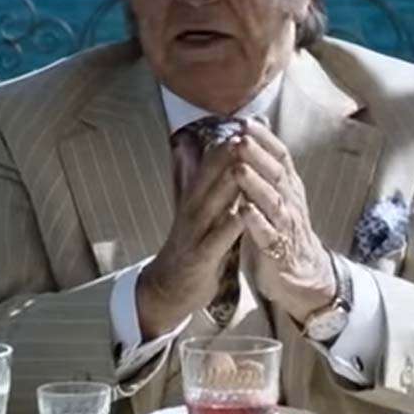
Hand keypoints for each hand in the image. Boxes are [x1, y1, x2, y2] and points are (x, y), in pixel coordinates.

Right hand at [137, 143, 243, 338]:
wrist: (168, 288)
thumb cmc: (187, 245)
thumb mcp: (187, 207)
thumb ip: (189, 177)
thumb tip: (185, 145)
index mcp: (194, 199)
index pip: (209, 167)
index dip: (225, 146)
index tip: (243, 124)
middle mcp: (192, 212)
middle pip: (210, 180)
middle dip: (227, 158)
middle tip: (244, 134)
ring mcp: (195, 234)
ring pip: (213, 205)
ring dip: (228, 185)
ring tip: (243, 165)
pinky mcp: (200, 257)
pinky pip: (216, 240)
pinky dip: (229, 227)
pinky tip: (243, 215)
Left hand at [233, 119, 335, 322]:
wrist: (304, 274)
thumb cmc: (284, 230)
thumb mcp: (278, 196)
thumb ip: (267, 169)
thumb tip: (255, 136)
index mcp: (289, 188)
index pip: (281, 157)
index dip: (265, 139)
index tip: (246, 122)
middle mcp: (291, 203)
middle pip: (277, 175)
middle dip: (259, 156)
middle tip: (241, 138)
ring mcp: (287, 227)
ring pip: (273, 202)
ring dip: (256, 185)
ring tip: (239, 169)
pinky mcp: (279, 251)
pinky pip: (268, 235)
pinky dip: (257, 222)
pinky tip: (244, 211)